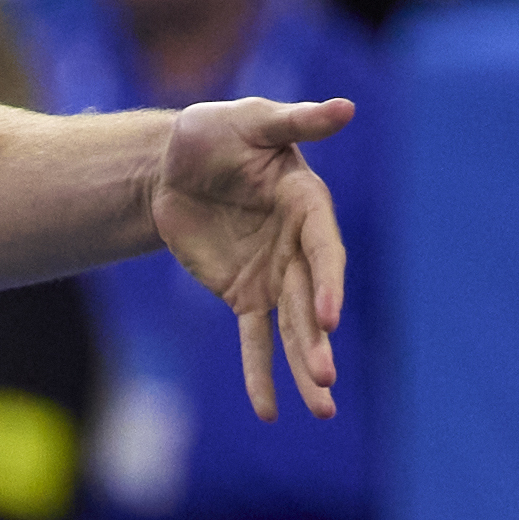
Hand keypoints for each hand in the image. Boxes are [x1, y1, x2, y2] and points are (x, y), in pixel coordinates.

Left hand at [152, 96, 352, 419]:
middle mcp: (297, 245)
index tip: (328, 319)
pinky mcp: (244, 294)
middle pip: (312, 301)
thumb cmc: (216, 132)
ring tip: (322, 409)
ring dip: (304, 367)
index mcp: (307, 204)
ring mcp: (273, 274)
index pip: (323, 249)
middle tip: (325, 382)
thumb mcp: (251, 120)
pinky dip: (260, 374)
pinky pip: (255, 339)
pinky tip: (269, 411)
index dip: (328, 283)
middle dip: (317, 342)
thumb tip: (346, 108)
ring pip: (292, 329)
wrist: (173, 162)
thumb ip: (296, 123)